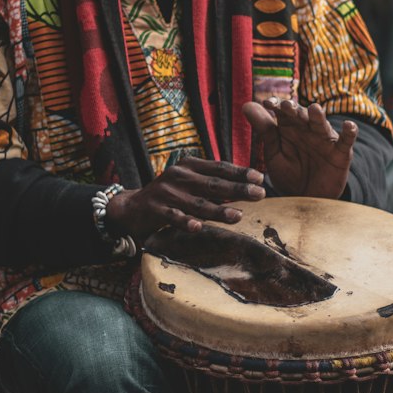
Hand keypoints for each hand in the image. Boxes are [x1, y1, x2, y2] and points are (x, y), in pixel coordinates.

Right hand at [106, 158, 265, 241]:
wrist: (132, 207)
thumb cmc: (169, 195)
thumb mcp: (189, 182)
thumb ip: (211, 183)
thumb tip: (243, 188)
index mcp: (189, 165)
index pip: (219, 167)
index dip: (240, 172)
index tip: (260, 177)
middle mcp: (179, 175)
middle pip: (213, 184)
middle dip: (238, 189)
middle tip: (259, 194)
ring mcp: (167, 193)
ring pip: (197, 203)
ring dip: (218, 210)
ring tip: (238, 216)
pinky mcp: (156, 209)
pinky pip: (173, 217)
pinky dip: (185, 222)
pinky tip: (197, 227)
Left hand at [243, 99, 355, 199]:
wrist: (308, 200)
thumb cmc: (290, 174)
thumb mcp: (274, 154)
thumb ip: (264, 130)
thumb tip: (246, 104)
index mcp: (290, 127)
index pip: (283, 112)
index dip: (276, 106)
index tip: (266, 104)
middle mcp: (308, 130)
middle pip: (301, 116)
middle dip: (295, 110)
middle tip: (286, 106)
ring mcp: (325, 141)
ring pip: (322, 125)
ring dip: (318, 117)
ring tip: (315, 109)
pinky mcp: (341, 153)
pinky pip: (346, 141)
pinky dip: (350, 133)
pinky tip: (349, 125)